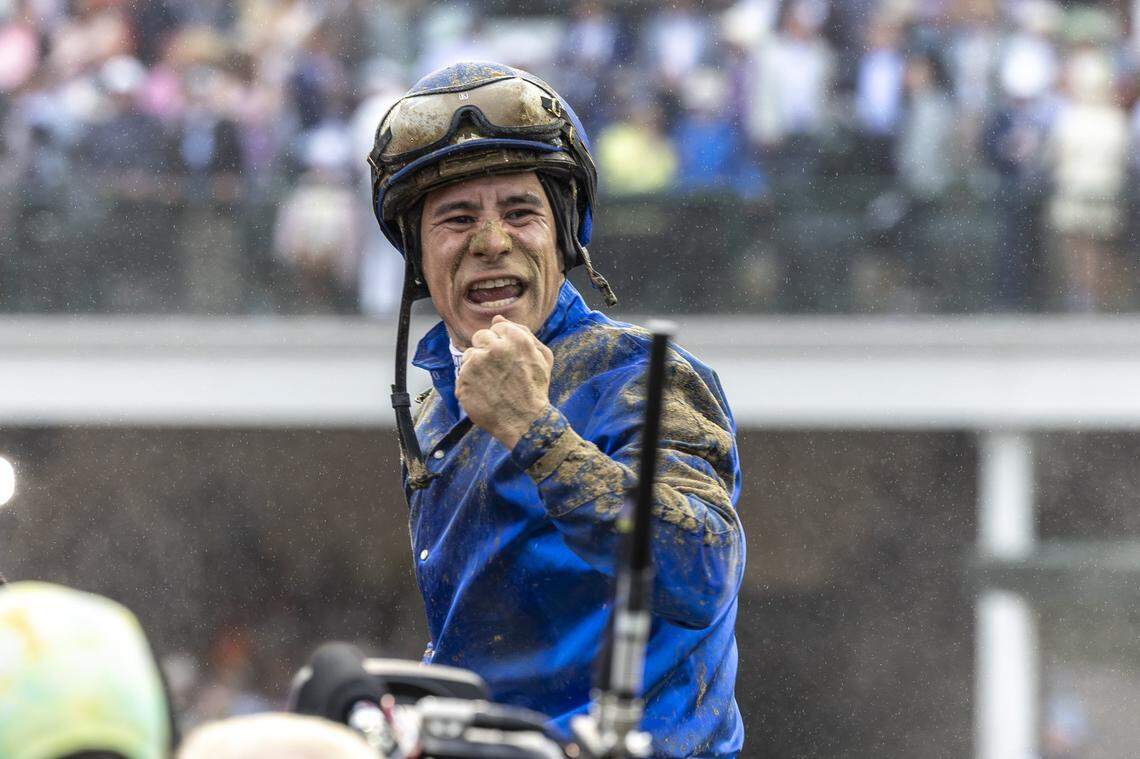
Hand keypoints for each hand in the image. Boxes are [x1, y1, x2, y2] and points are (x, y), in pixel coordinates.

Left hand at [456, 315, 553, 448]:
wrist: (525, 423)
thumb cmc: (535, 390)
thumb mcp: (542, 357)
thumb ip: (523, 332)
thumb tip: (498, 318)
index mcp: (515, 338)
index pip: (497, 326)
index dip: (502, 342)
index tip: (507, 358)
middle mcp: (493, 347)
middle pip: (480, 337)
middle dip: (487, 350)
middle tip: (498, 371)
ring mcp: (476, 364)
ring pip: (469, 355)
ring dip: (477, 366)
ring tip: (492, 384)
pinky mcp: (463, 380)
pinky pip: (461, 374)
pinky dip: (470, 383)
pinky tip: (484, 393)